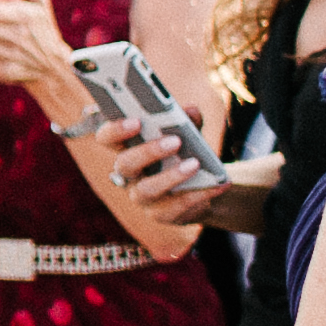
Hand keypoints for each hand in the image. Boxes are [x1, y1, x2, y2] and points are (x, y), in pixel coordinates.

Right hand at [103, 123, 269, 232]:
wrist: (202, 188)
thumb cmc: (185, 156)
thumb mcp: (188, 135)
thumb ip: (188, 122)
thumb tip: (190, 111)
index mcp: (127, 149)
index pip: (107, 138)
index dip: (115, 130)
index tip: (136, 120)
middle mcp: (128, 175)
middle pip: (125, 164)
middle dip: (148, 152)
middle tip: (174, 141)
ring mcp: (142, 197)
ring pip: (146, 189)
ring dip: (171, 176)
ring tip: (195, 164)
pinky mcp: (161, 215)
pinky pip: (175, 207)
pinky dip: (198, 194)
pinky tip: (218, 184)